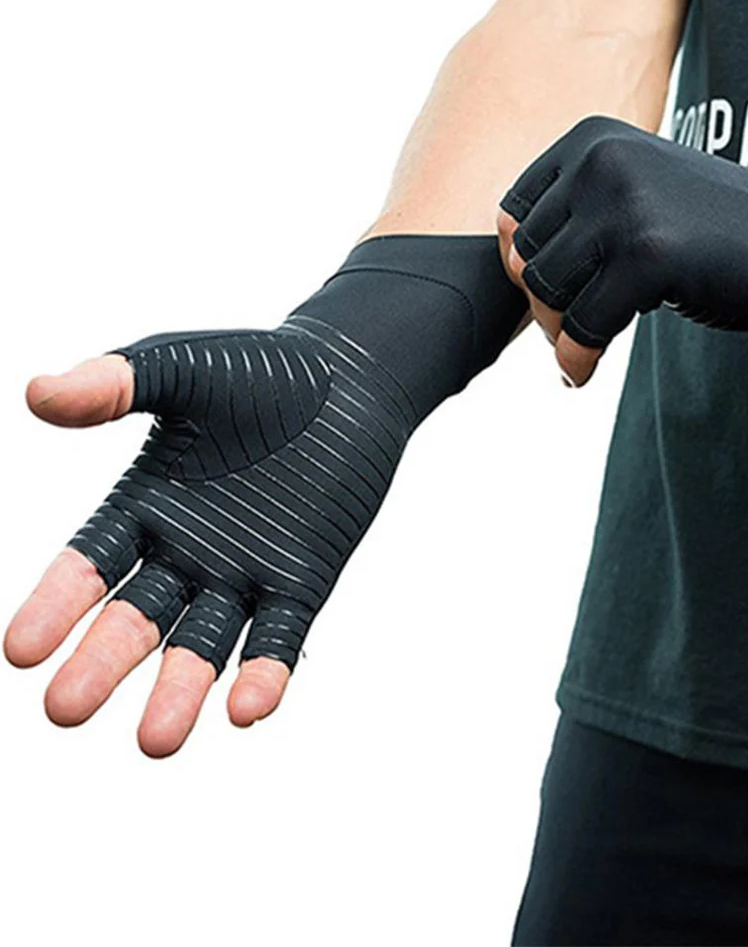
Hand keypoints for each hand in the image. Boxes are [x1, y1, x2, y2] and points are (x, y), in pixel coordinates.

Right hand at [4, 234, 524, 757]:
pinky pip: (280, 634)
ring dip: (182, 690)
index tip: (22, 650)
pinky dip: (265, 671)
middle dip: (103, 663)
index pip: (90, 565)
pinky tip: (246, 708)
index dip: (57, 604)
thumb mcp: (182, 368)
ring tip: (157, 742)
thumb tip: (37, 395)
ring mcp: (246, 570)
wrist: (351, 376)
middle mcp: (188, 550)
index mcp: (146, 504)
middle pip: (137, 620)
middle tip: (64, 709)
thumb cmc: (261, 368)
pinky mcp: (303, 579)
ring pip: (205, 643)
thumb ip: (116, 385)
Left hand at [498, 115, 747, 385]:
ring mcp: (626, 203)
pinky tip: (585, 372)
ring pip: (547, 290)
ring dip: (559, 331)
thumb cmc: (711, 228)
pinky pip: (583, 323)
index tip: (559, 293)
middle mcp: (601, 159)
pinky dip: (578, 357)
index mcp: (591, 139)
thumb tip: (508, 268)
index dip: (525, 265)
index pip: (512, 214)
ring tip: (584, 345)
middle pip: (525, 255)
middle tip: (573, 329)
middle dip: (543, 304)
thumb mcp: (632, 200)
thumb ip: (572, 222)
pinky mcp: (650, 254)